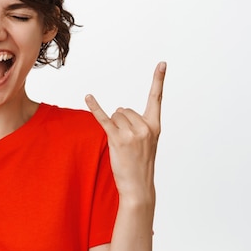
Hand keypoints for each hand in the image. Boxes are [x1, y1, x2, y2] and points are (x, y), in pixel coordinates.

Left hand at [85, 62, 165, 202]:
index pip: (156, 98)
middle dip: (121, 122)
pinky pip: (104, 118)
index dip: (159, 80)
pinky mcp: (117, 139)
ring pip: (115, 115)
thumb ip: (138, 124)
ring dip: (113, 127)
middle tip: (126, 142)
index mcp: (155, 126)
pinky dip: (94, 107)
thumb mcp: (146, 142)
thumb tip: (119, 111)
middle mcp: (145, 127)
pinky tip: (88, 97)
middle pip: (124, 109)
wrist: (138, 186)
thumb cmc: (140, 164)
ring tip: (121, 145)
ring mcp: (132, 133)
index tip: (162, 63)